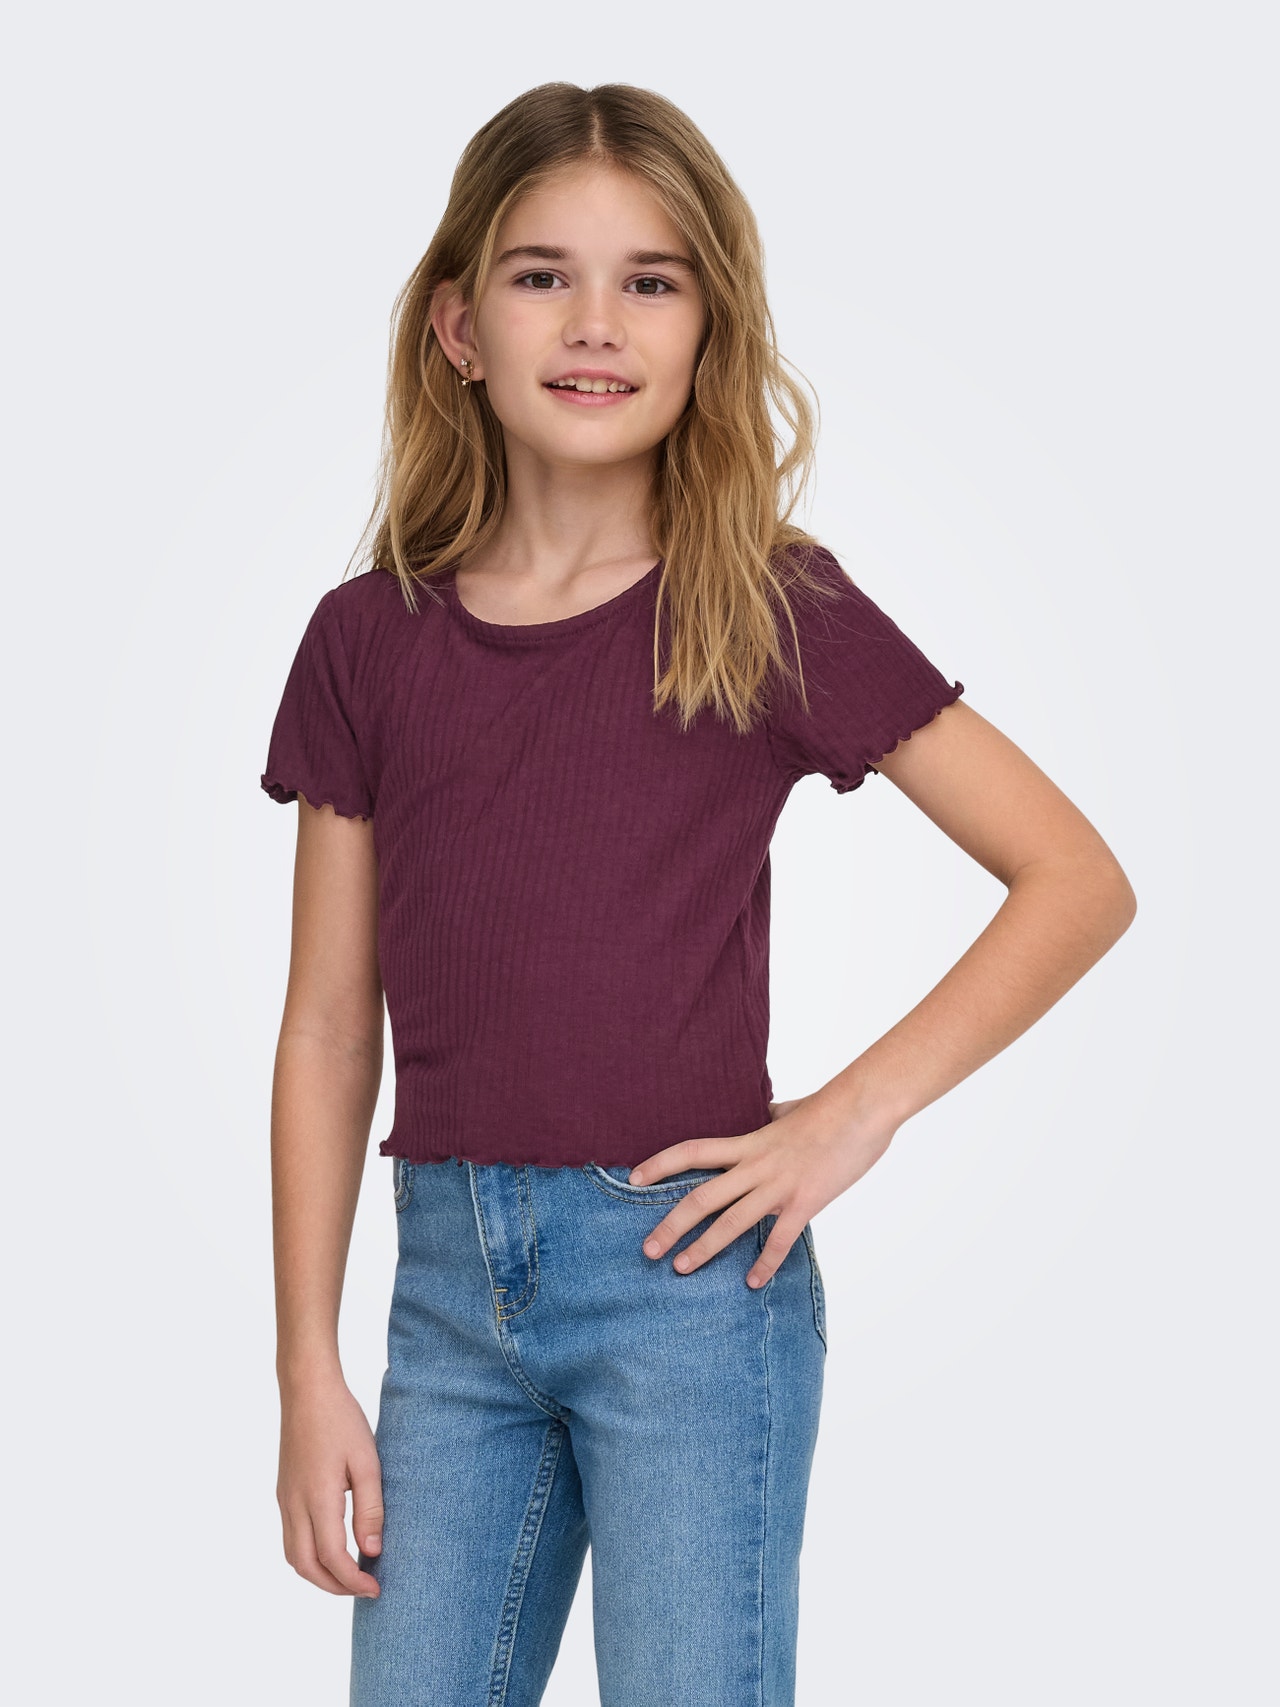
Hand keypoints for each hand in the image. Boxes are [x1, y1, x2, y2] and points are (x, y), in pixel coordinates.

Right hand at [277, 1372, 383, 1597]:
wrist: (307, 1390)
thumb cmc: (341, 1420)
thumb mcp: (367, 1462)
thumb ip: (370, 1509)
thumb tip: (372, 1551)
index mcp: (317, 1498)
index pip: (332, 1557)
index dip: (353, 1580)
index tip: (376, 1588)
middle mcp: (294, 1504)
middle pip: (305, 1566)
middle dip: (334, 1587)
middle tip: (364, 1589)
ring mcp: (284, 1499)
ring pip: (293, 1556)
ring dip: (318, 1574)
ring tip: (349, 1575)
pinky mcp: (283, 1492)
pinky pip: (290, 1537)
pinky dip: (309, 1555)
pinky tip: (331, 1549)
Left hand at [630, 1091, 897, 1286]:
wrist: (863, 1107)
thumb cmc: (830, 1106)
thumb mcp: (790, 1110)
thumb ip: (773, 1118)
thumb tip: (769, 1114)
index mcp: (748, 1142)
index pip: (692, 1151)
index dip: (660, 1164)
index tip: (634, 1179)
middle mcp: (756, 1166)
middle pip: (701, 1197)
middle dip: (671, 1225)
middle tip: (648, 1250)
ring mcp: (779, 1185)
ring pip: (731, 1222)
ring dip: (704, 1248)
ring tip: (681, 1269)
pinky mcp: (805, 1201)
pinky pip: (779, 1239)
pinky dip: (765, 1263)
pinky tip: (752, 1283)